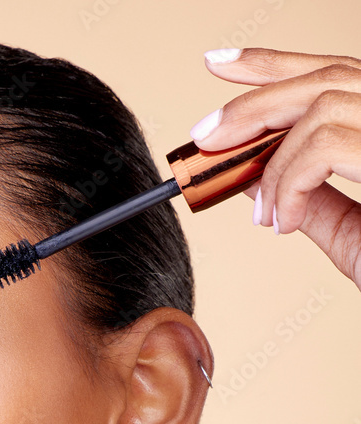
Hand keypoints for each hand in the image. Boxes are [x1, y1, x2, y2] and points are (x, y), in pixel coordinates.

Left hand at [188, 47, 360, 289]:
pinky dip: (291, 184)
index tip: (221, 66)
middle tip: (206, 137)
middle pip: (324, 78)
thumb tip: (253, 176)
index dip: (275, 63)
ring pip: (319, 109)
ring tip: (265, 217)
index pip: (335, 71)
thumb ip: (309, 198)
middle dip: (252, 105)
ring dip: (274, 165)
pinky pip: (324, 147)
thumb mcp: (353, 232)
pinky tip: (286, 222)